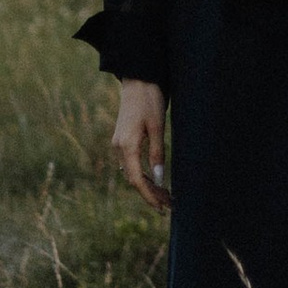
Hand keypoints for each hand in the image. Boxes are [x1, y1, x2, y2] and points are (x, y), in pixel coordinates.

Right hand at [112, 78, 168, 214]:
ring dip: (147, 185)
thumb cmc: (150, 100)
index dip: (149, 196)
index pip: (137, 180)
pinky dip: (142, 174)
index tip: (162, 207)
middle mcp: (119, 147)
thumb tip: (160, 179)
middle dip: (150, 194)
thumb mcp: (157, 127)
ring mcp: (118, 143)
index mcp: (126, 146)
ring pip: (131, 173)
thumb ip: (157, 153)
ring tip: (165, 195)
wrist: (138, 80)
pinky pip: (130, 164)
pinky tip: (154, 179)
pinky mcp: (122, 139)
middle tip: (169, 204)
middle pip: (133, 179)